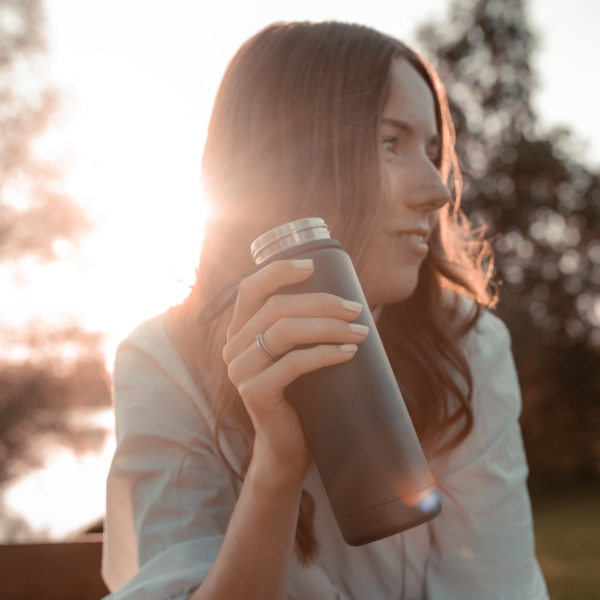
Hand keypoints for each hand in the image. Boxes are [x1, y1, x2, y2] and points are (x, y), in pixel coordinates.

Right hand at [223, 259, 368, 483]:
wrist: (290, 445)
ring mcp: (239, 370)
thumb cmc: (302, 395)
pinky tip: (348, 352)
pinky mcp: (253, 392)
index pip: (249, 289)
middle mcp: (233, 347)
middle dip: (322, 303)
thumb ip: (307, 327)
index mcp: (241, 331)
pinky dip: (325, 354)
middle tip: (356, 310)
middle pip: (276, 308)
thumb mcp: (300, 353)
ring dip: (328, 326)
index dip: (278, 271)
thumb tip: (350, 298)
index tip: (311, 266)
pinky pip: (292, 363)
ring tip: (360, 331)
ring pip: (284, 331)